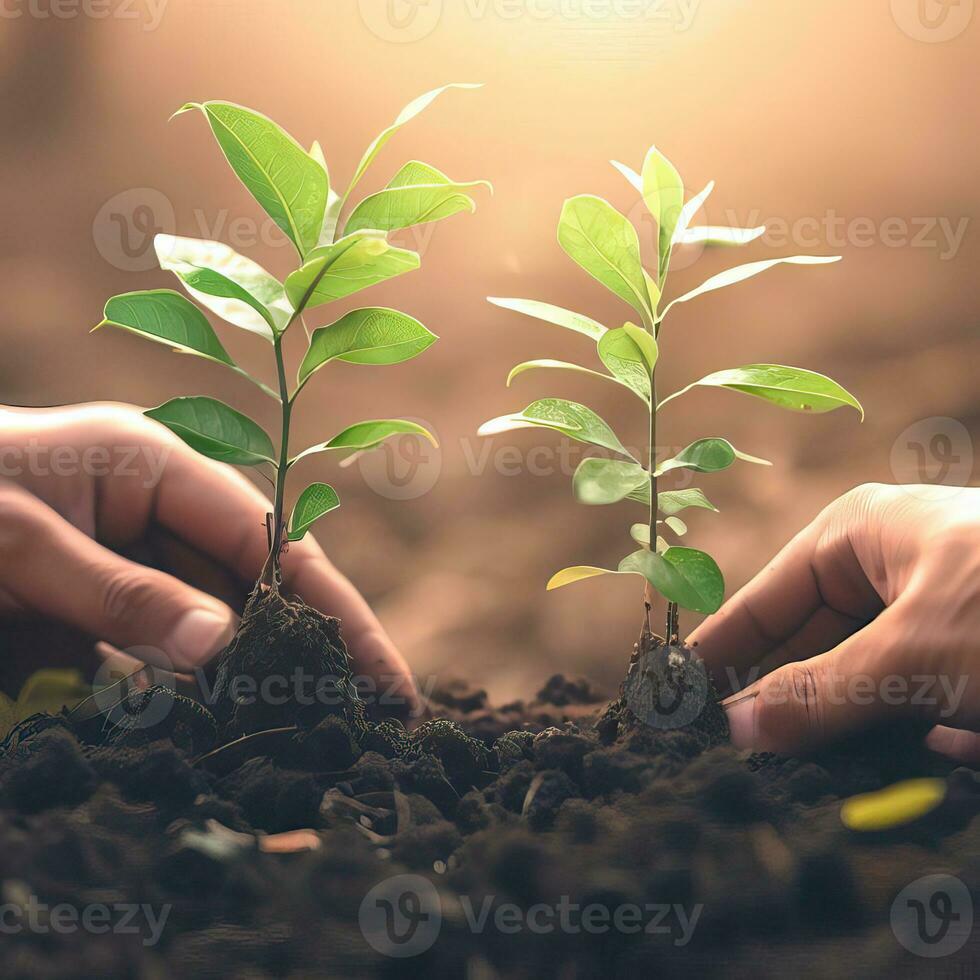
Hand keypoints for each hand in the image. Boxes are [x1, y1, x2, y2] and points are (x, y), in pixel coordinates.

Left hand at [0, 403, 418, 715]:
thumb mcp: (15, 543)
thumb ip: (118, 595)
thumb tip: (221, 647)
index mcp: (154, 463)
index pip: (270, 540)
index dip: (332, 610)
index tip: (380, 675)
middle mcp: (155, 503)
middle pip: (257, 581)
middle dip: (313, 646)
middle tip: (370, 715)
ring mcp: (125, 550)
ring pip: (216, 616)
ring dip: (260, 672)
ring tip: (315, 729)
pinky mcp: (93, 596)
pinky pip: (161, 641)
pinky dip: (192, 684)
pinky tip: (225, 723)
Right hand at [688, 483, 979, 762]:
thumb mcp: (916, 651)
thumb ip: (824, 693)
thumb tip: (737, 727)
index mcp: (863, 532)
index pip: (766, 598)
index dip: (720, 649)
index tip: (674, 697)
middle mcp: (893, 571)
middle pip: (808, 644)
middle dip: (773, 699)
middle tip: (720, 754)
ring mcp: (935, 621)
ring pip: (859, 683)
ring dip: (829, 732)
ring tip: (773, 777)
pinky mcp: (970, 671)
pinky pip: (909, 711)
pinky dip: (886, 746)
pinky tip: (852, 781)